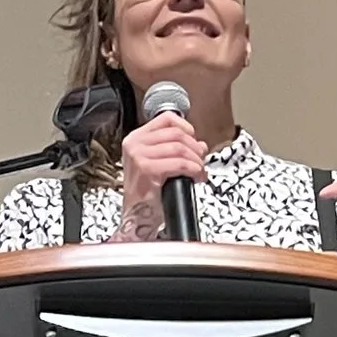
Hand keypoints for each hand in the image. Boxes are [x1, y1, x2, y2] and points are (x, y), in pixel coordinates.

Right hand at [119, 112, 207, 230]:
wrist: (137, 217)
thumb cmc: (147, 194)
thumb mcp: (158, 164)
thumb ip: (175, 150)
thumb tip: (200, 144)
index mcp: (136, 138)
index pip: (166, 119)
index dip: (186, 127)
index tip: (195, 139)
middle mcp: (135, 144)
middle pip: (176, 133)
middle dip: (195, 147)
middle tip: (201, 160)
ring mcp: (139, 155)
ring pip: (179, 147)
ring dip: (196, 160)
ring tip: (200, 171)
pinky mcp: (146, 169)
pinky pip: (179, 163)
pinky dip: (193, 169)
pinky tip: (196, 176)